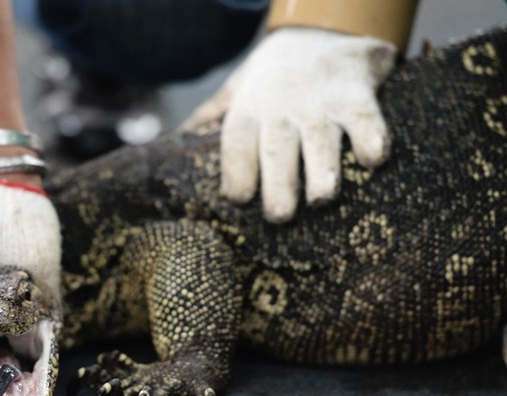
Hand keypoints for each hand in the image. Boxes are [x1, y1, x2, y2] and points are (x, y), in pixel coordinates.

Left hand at [184, 28, 396, 222]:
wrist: (322, 29)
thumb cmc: (272, 76)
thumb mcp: (236, 89)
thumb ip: (211, 116)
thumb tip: (174, 143)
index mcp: (249, 109)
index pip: (236, 142)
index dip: (236, 170)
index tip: (239, 200)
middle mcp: (283, 107)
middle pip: (276, 148)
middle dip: (277, 183)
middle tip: (279, 217)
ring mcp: (322, 103)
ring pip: (321, 139)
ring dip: (323, 170)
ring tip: (321, 199)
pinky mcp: (359, 96)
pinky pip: (367, 120)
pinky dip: (372, 139)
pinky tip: (372, 161)